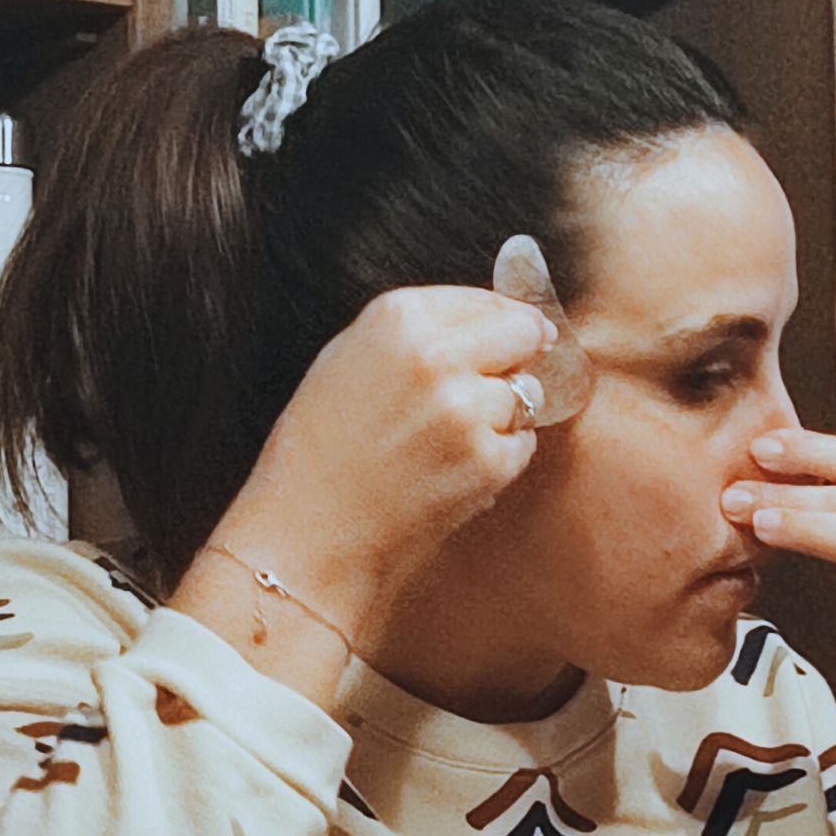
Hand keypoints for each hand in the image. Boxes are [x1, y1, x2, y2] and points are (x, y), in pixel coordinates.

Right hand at [208, 287, 556, 659]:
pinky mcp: (488, 463)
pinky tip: (452, 472)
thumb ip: (419, 333)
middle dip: (517, 358)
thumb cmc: (320, 452)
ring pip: (525, 394)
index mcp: (398, 318)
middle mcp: (438, 357)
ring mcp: (467, 412)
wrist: (309, 536)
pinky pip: (522, 445)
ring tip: (448, 443)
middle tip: (491, 387)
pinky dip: (500, 458)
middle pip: (523, 335)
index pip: (488, 299)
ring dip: (503, 415)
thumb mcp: (350, 360)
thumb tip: (496, 319)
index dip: (502, 321)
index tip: (511, 337)